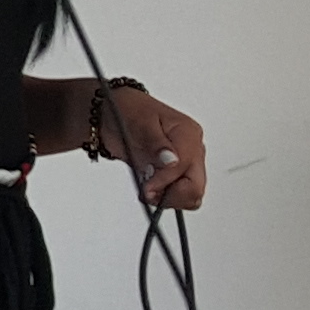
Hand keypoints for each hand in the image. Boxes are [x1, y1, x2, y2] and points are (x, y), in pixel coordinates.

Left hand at [95, 84, 210, 209]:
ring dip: (168, 198)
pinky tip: (150, 188)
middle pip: (196, 187)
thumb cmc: (128, 111)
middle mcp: (192, 150)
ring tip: (146, 187)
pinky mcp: (175, 175)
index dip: (165, 180)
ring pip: (190, 195)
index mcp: (188, 133)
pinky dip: (164, 198)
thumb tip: (172, 162)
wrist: (113, 114)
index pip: (186, 167)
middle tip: (147, 191)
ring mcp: (185, 164)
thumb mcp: (140, 122)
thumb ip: (156, 143)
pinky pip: (179, 196)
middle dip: (171, 195)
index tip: (146, 186)